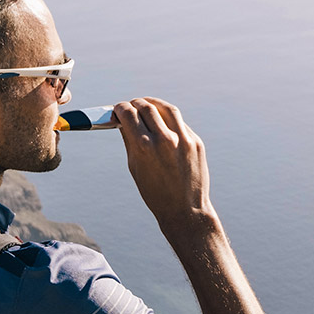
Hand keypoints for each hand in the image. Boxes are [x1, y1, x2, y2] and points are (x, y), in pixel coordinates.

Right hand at [113, 98, 214, 229]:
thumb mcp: (135, 167)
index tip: (118, 109)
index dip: (120, 108)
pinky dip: (168, 119)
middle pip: (146, 107)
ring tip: (147, 105)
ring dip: (154, 103)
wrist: (184, 210)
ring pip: (167, 109)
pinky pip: (180, 123)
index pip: (128, 113)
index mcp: (144, 147)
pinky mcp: (196, 142)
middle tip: (131, 106)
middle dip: (135, 103)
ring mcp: (183, 140)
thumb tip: (123, 120)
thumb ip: (129, 140)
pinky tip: (162, 122)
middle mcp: (164, 140)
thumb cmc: (155, 192)